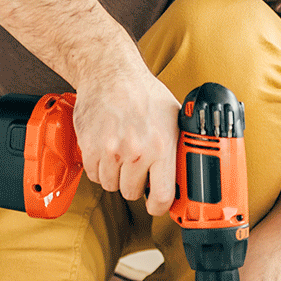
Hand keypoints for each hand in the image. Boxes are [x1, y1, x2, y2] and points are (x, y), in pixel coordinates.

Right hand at [72, 62, 179, 215]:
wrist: (110, 73)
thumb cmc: (144, 93)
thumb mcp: (174, 116)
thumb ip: (180, 145)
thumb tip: (190, 168)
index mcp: (161, 147)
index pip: (161, 196)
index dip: (159, 207)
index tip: (157, 205)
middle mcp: (136, 152)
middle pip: (132, 193)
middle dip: (136, 184)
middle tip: (138, 168)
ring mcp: (111, 151)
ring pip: (111, 185)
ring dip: (117, 176)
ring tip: (122, 156)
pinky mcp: (90, 147)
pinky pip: (94, 175)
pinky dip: (99, 168)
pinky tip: (107, 151)